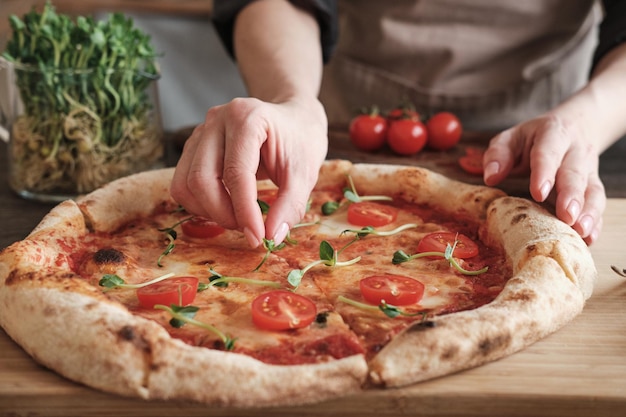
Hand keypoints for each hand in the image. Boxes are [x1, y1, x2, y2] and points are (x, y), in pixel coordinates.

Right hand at [170, 97, 327, 246]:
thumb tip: (272, 237)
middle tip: (249, 230)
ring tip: (238, 219)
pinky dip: (200, 204)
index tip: (258, 238)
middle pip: (201, 179)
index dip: (244, 211)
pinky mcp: (194, 146)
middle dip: (223, 214)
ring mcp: (201, 132)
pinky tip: (225, 208)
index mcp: (246, 118)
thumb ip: (290, 205)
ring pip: (185, 183)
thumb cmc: (300, 141)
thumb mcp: (304, 173)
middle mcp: (216, 120)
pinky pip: (183, 182)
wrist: (294, 117)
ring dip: (208, 212)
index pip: (235, 173)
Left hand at [482, 114, 604, 244]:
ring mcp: (588, 169)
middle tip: (566, 216)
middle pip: (574, 174)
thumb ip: (499, 154)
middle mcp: (575, 152)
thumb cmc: (533, 138)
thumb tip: (490, 177)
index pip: (548, 153)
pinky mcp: (594, 185)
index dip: (544, 173)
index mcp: (552, 134)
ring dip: (588, 211)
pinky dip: (596, 220)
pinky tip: (590, 237)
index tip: (538, 194)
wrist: (574, 126)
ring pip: (592, 189)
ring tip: (581, 231)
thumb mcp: (511, 138)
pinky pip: (597, 202)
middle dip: (571, 196)